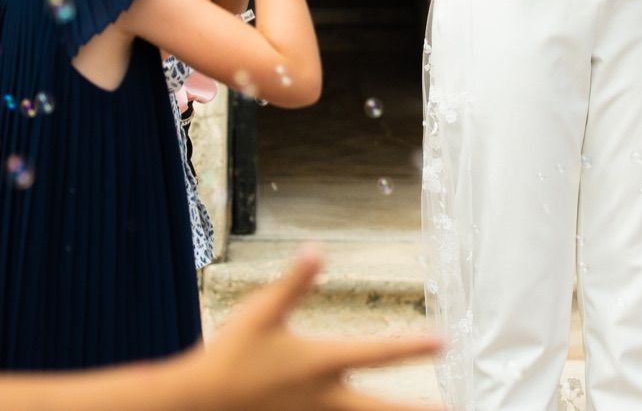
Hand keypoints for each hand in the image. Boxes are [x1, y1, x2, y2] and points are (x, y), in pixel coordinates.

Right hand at [179, 248, 439, 410]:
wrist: (197, 402)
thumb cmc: (231, 352)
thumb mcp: (262, 311)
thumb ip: (295, 281)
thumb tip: (317, 247)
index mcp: (321, 363)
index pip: (378, 352)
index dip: (412, 346)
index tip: (444, 342)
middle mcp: (324, 397)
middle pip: (380, 408)